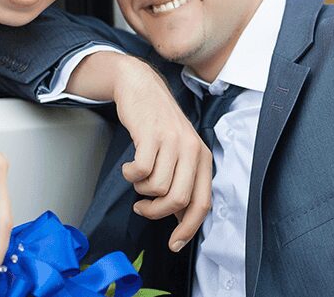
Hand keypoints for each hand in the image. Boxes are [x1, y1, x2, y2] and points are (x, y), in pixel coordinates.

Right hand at [112, 59, 211, 252]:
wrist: (142, 88)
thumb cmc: (159, 125)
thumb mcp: (179, 152)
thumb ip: (183, 182)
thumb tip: (180, 220)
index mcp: (203, 158)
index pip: (202, 203)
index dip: (188, 228)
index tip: (174, 244)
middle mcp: (192, 150)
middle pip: (178, 200)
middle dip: (156, 213)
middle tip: (143, 208)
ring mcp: (173, 142)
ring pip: (157, 188)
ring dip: (141, 191)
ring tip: (138, 179)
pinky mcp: (151, 135)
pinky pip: (140, 172)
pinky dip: (131, 176)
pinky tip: (130, 168)